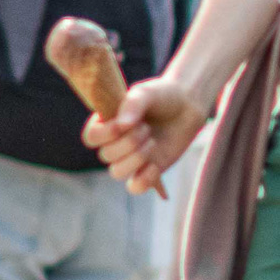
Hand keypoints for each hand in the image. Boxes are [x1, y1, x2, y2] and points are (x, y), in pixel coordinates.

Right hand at [90, 74, 210, 190]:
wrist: (187, 107)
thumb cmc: (162, 96)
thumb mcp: (146, 93)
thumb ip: (132, 105)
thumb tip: (122, 126)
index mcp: (107, 123)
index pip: (92, 137)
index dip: (105, 134)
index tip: (124, 124)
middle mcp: (114, 143)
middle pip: (106, 155)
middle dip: (129, 142)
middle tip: (147, 127)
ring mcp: (130, 158)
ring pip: (117, 173)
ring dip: (136, 159)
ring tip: (152, 142)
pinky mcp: (146, 171)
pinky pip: (134, 187)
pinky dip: (143, 180)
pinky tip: (155, 166)